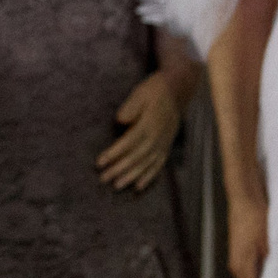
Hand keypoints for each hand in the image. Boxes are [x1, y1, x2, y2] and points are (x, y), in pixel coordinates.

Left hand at [96, 71, 182, 192]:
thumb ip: (131, 107)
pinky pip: (159, 164)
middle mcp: (157, 137)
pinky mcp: (166, 146)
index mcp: (149, 125)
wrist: (177, 90)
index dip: (114, 154)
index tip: (99, 163)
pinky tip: (139, 187)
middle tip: (103, 179)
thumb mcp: (140, 93)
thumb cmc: (154, 91)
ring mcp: (163, 143)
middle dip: (119, 169)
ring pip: (147, 164)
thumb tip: (121, 121)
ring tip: (117, 186)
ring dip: (132, 176)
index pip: (128, 143)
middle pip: (136, 157)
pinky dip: (149, 176)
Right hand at [227, 190, 269, 277]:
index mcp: (241, 265)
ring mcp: (236, 255)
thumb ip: (272, 265)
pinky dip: (259, 271)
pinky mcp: (240, 247)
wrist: (244, 197)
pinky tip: (272, 267)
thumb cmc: (254, 217)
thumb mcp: (269, 243)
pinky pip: (249, 266)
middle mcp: (235, 263)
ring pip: (249, 276)